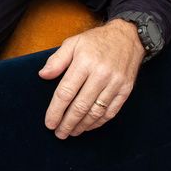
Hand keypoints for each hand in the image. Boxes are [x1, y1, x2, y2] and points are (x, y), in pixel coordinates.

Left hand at [38, 19, 144, 138]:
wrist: (128, 37)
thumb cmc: (96, 41)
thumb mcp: (73, 43)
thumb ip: (57, 60)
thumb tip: (42, 75)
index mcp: (84, 62)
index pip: (66, 92)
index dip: (56, 110)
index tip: (49, 123)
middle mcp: (101, 74)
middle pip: (80, 106)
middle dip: (67, 123)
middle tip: (59, 133)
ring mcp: (115, 83)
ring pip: (96, 112)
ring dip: (82, 125)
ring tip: (71, 132)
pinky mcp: (126, 90)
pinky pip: (111, 111)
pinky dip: (98, 122)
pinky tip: (88, 126)